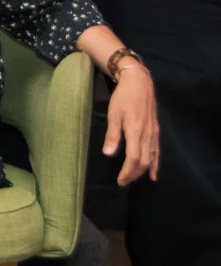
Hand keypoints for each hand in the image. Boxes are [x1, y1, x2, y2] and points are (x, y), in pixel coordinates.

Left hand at [105, 63, 159, 184]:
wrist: (139, 83)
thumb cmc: (123, 97)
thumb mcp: (114, 114)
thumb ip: (112, 135)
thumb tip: (108, 154)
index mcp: (136, 132)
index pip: (133, 159)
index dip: (128, 172)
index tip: (120, 180)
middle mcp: (147, 136)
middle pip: (143, 161)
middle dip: (134, 174)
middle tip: (124, 182)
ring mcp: (153, 134)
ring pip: (151, 158)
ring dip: (143, 170)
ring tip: (134, 178)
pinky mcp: (156, 131)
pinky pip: (157, 151)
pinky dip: (156, 164)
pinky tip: (154, 174)